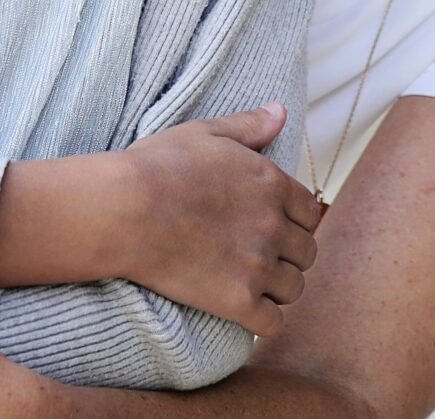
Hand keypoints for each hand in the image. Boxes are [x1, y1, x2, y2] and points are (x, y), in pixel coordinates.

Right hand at [115, 105, 322, 334]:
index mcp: (271, 184)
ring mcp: (258, 265)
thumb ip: (249, 125)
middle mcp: (274, 225)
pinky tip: (244, 313)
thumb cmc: (158, 166)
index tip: (274, 227)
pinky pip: (272, 323)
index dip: (294, 221)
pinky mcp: (237, 300)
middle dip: (289, 256)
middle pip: (306, 253)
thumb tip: (281, 112)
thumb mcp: (206, 132)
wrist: (124, 209)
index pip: (309, 212)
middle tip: (262, 258)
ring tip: (253, 285)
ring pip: (294, 288)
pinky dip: (262, 322)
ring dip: (278, 289)